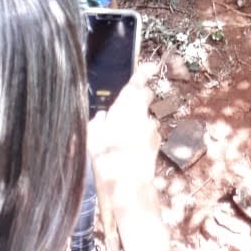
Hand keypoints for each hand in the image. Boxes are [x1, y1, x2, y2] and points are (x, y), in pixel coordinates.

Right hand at [88, 64, 159, 184]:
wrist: (127, 184)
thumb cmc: (106, 155)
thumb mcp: (92, 136)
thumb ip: (98, 122)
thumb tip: (102, 117)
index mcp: (127, 104)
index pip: (137, 82)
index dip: (143, 73)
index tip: (150, 66)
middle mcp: (143, 113)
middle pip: (144, 99)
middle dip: (137, 101)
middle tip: (123, 112)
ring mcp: (152, 128)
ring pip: (145, 120)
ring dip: (137, 126)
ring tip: (121, 142)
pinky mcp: (157, 143)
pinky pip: (148, 136)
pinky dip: (141, 141)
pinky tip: (129, 153)